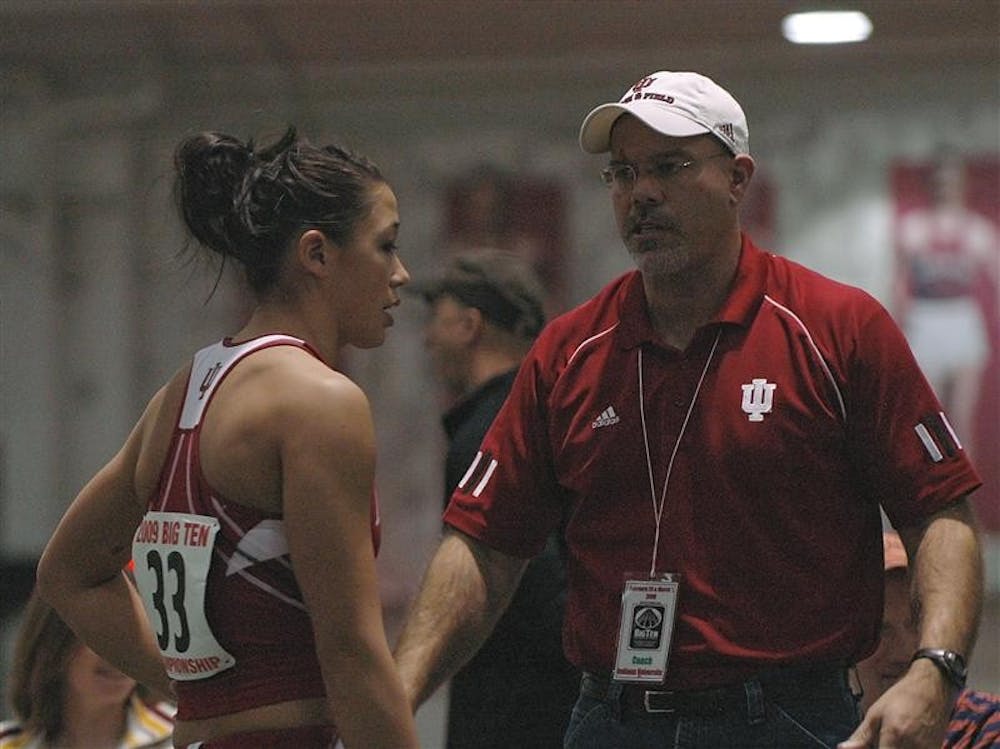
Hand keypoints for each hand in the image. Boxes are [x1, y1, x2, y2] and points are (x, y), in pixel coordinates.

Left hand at [839, 659, 954, 747]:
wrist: (932, 688)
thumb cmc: (901, 697)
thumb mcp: (875, 713)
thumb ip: (861, 737)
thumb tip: (843, 748)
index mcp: (894, 737)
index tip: (868, 744)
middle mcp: (913, 748)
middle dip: (881, 747)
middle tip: (878, 738)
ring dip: (890, 746)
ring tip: (888, 737)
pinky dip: (904, 747)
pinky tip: (901, 739)